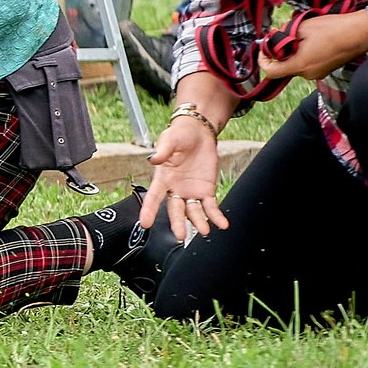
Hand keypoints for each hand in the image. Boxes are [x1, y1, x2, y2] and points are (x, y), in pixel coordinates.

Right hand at [140, 117, 224, 246]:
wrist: (199, 132)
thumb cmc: (180, 135)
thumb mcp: (169, 139)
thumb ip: (163, 150)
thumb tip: (153, 159)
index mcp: (163, 178)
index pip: (154, 197)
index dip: (148, 210)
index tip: (145, 223)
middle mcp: (175, 189)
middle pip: (175, 209)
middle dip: (178, 223)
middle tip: (180, 235)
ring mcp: (191, 191)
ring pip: (193, 211)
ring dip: (198, 222)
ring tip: (204, 230)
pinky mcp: (206, 190)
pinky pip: (210, 207)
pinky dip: (216, 216)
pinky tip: (222, 224)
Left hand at [258, 10, 367, 82]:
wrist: (360, 32)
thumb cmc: (333, 28)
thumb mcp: (302, 27)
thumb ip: (284, 35)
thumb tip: (275, 38)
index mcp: (300, 65)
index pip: (271, 72)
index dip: (263, 60)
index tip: (264, 47)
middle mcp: (308, 74)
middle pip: (284, 67)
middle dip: (280, 51)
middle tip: (283, 34)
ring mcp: (318, 73)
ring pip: (296, 64)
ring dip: (293, 51)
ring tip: (301, 35)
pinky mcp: (325, 69)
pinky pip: (308, 63)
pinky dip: (304, 53)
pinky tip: (312, 40)